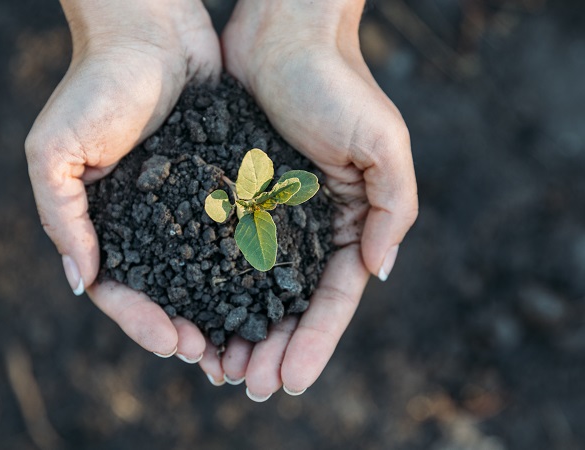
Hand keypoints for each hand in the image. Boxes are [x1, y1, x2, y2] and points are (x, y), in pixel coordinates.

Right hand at [25, 0, 220, 357]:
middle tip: (214, 358)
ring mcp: (185, 206)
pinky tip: (269, 289)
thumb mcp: (54, 150)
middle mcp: (145, 222)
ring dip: (220, 310)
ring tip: (246, 340)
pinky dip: (247, 265)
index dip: (142, 322)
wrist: (148, 28)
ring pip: (204, 272)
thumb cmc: (94, 85)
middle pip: (165, 292)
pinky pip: (234, 232)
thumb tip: (81, 283)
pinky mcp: (221, 183)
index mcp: (101, 223)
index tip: (175, 343)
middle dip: (186, 328)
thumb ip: (62, 216)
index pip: (118, 290)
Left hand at [199, 0, 418, 398]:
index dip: (314, 342)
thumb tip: (379, 271)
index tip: (291, 381)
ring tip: (219, 371)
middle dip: (274, 349)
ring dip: (240, 332)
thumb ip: (392, 206)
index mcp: (349, 221)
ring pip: (252, 289)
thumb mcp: (382, 141)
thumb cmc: (336, 80)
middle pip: (292, 304)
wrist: (281, 29)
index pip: (336, 297)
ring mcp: (268, 213)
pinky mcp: (231, 194)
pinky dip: (209, 289)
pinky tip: (192, 319)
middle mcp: (308, 226)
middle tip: (249, 388)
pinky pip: (218, 251)